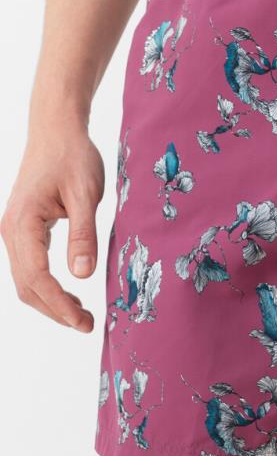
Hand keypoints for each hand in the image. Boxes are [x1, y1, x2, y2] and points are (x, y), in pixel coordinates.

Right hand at [1, 127, 104, 330]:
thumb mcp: (86, 194)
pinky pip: (29, 267)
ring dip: (50, 302)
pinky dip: (47, 286)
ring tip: (81, 315)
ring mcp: (13, 231)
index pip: (37, 277)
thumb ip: (83, 234)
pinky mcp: (22, 230)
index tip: (83, 321)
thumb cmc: (73, 156)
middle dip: (55, 310)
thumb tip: (82, 275)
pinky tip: (71, 293)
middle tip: (87, 325)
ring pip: (25, 280)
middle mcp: (10, 231)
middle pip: (26, 286)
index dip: (60, 304)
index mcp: (23, 223)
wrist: (56, 130)